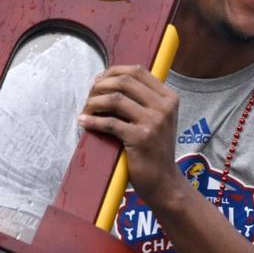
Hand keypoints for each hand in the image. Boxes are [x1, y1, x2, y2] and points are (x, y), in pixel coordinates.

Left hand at [79, 65, 182, 201]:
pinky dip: (92, 121)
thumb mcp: (159, 119)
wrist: (164, 181)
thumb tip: (109, 81)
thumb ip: (144, 100)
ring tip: (85, 110)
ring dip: (94, 103)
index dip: (113, 72)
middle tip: (89, 97)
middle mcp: (164, 107)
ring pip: (115, 99)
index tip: (98, 81)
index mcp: (169, 98)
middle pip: (124, 82)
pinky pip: (110, 122)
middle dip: (100, 86)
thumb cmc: (155, 150)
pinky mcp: (141, 138)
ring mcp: (154, 122)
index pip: (138, 71)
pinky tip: (84, 122)